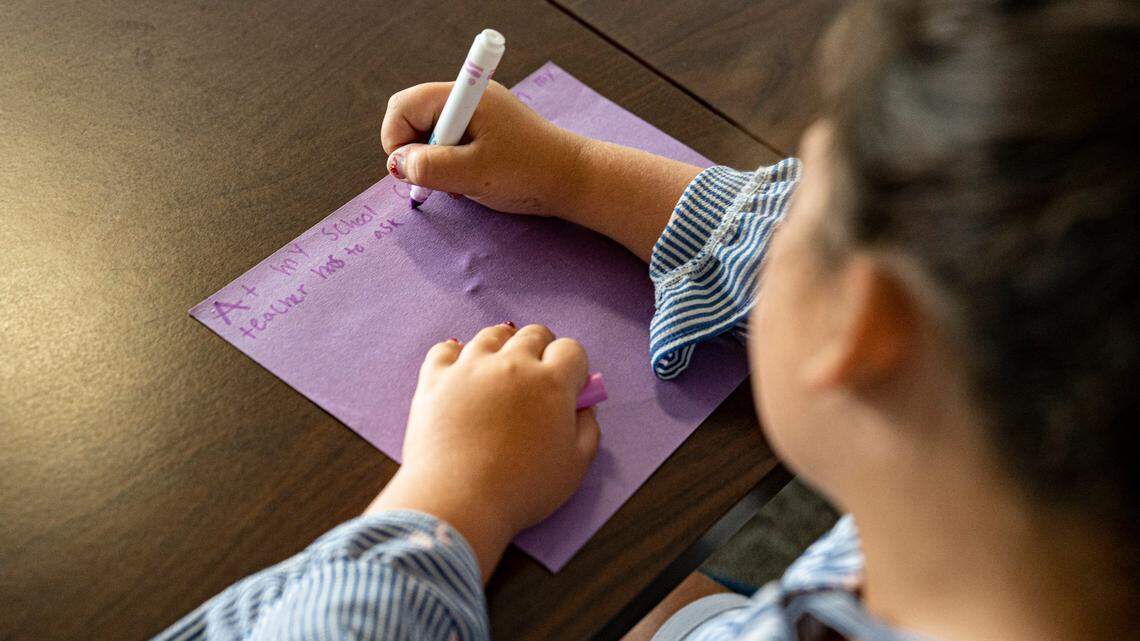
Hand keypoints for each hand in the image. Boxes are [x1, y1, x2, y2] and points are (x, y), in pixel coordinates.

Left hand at [366, 322, 600, 580]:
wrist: (458, 502)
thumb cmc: (522, 490)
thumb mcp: (575, 466)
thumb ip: (588, 428)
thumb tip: (583, 405)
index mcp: (551, 382)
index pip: (571, 349)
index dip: (573, 367)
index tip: (569, 387)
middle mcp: (512, 363)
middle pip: (534, 334)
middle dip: (542, 350)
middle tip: (537, 378)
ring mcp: (470, 367)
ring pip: (492, 335)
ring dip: (504, 347)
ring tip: (501, 372)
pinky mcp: (435, 378)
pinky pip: (446, 349)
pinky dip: (457, 356)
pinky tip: (462, 373)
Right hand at [382, 81, 587, 216]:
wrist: (575, 181)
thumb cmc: (530, 173)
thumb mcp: (472, 173)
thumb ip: (429, 166)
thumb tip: (397, 163)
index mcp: (466, 97)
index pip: (405, 105)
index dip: (397, 138)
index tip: (412, 169)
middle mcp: (470, 100)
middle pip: (415, 119)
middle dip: (417, 153)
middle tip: (439, 181)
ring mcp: (479, 116)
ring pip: (432, 136)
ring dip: (436, 163)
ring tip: (461, 184)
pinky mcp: (487, 133)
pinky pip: (452, 145)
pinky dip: (452, 166)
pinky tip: (470, 182)